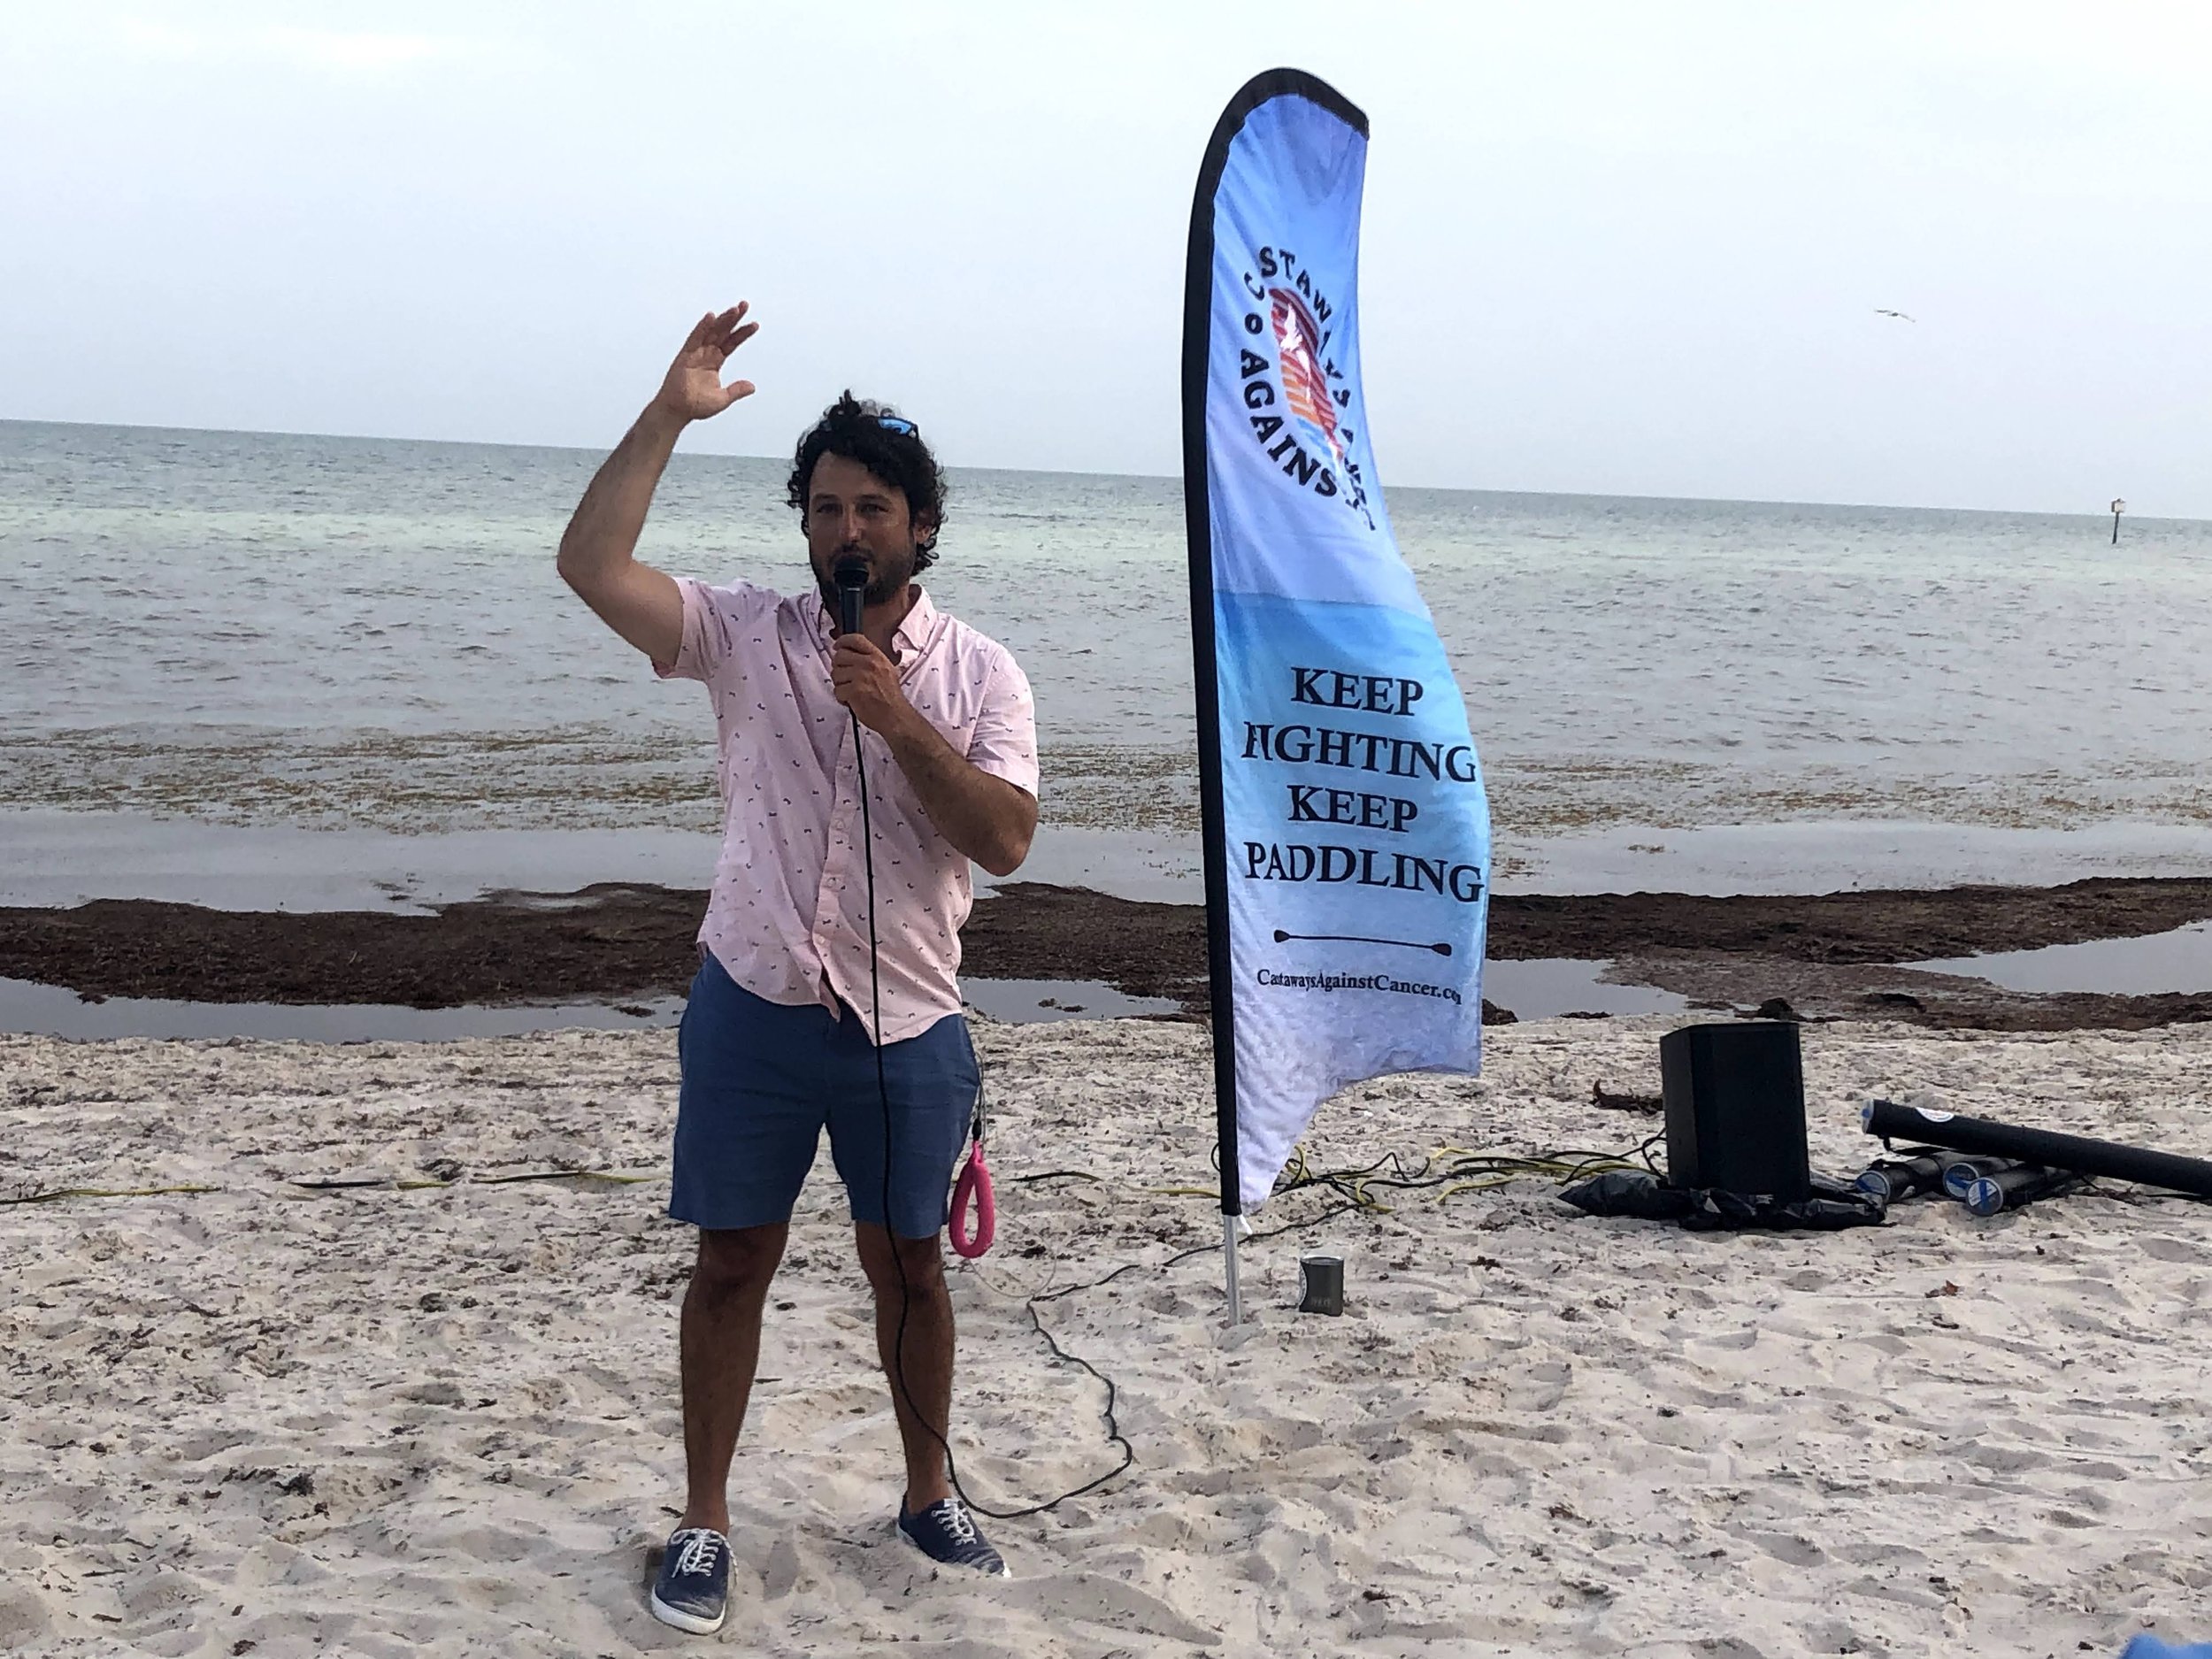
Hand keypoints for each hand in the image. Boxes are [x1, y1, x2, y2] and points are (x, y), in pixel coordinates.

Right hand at [652, 305, 758, 422]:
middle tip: (744, 305)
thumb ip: (736, 390)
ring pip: (711, 332)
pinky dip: (702, 327)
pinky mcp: (685, 356)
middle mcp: (705, 354)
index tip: (754, 324)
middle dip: (734, 319)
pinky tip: (711, 317)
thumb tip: (752, 387)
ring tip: (734, 310)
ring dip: (722, 320)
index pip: (731, 343)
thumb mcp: (722, 399)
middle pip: (722, 332)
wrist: (677, 411)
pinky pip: (695, 338)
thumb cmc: (695, 405)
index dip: (742, 333)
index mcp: (714, 361)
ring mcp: (695, 353)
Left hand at [831, 634, 910, 736]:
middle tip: (845, 677)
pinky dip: (842, 698)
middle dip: (839, 667)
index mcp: (877, 657)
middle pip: (840, 656)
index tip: (837, 646)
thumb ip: (870, 660)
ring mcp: (861, 677)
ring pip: (835, 674)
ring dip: (840, 684)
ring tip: (852, 691)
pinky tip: (852, 700)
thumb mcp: (887, 670)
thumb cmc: (890, 697)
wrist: (895, 716)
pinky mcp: (854, 691)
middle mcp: (869, 664)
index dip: (842, 641)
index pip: (855, 639)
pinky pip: (837, 690)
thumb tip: (850, 654)